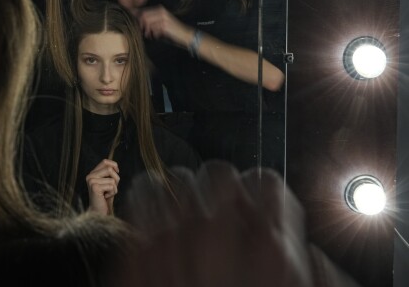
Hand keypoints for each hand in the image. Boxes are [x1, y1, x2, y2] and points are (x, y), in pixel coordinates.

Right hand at [86, 159, 119, 214]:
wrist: (99, 212)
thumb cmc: (105, 197)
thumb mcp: (108, 183)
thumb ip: (110, 173)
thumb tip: (115, 166)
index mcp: (92, 173)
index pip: (105, 161)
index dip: (114, 165)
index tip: (116, 172)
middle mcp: (90, 176)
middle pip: (110, 169)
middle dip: (116, 179)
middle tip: (110, 188)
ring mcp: (91, 181)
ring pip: (112, 179)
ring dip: (114, 188)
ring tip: (107, 194)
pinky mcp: (95, 187)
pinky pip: (111, 186)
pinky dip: (112, 193)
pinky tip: (105, 197)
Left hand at [116, 162, 313, 286]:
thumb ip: (315, 277)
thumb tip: (306, 251)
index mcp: (269, 252)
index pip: (266, 183)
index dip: (263, 197)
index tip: (254, 211)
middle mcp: (221, 237)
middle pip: (220, 174)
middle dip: (222, 191)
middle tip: (218, 213)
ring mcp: (172, 241)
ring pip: (177, 178)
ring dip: (183, 193)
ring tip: (183, 214)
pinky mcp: (135, 253)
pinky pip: (142, 196)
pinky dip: (149, 199)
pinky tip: (155, 218)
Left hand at [137, 6, 189, 44]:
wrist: (184, 34)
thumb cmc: (172, 29)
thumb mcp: (162, 21)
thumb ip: (152, 20)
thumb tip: (140, 20)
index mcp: (160, 9)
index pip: (144, 11)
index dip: (139, 18)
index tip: (139, 25)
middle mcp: (161, 12)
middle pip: (144, 16)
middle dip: (142, 24)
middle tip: (144, 31)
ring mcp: (163, 18)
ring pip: (148, 23)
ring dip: (147, 31)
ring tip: (149, 35)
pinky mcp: (164, 26)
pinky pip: (153, 29)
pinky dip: (153, 34)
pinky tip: (156, 36)